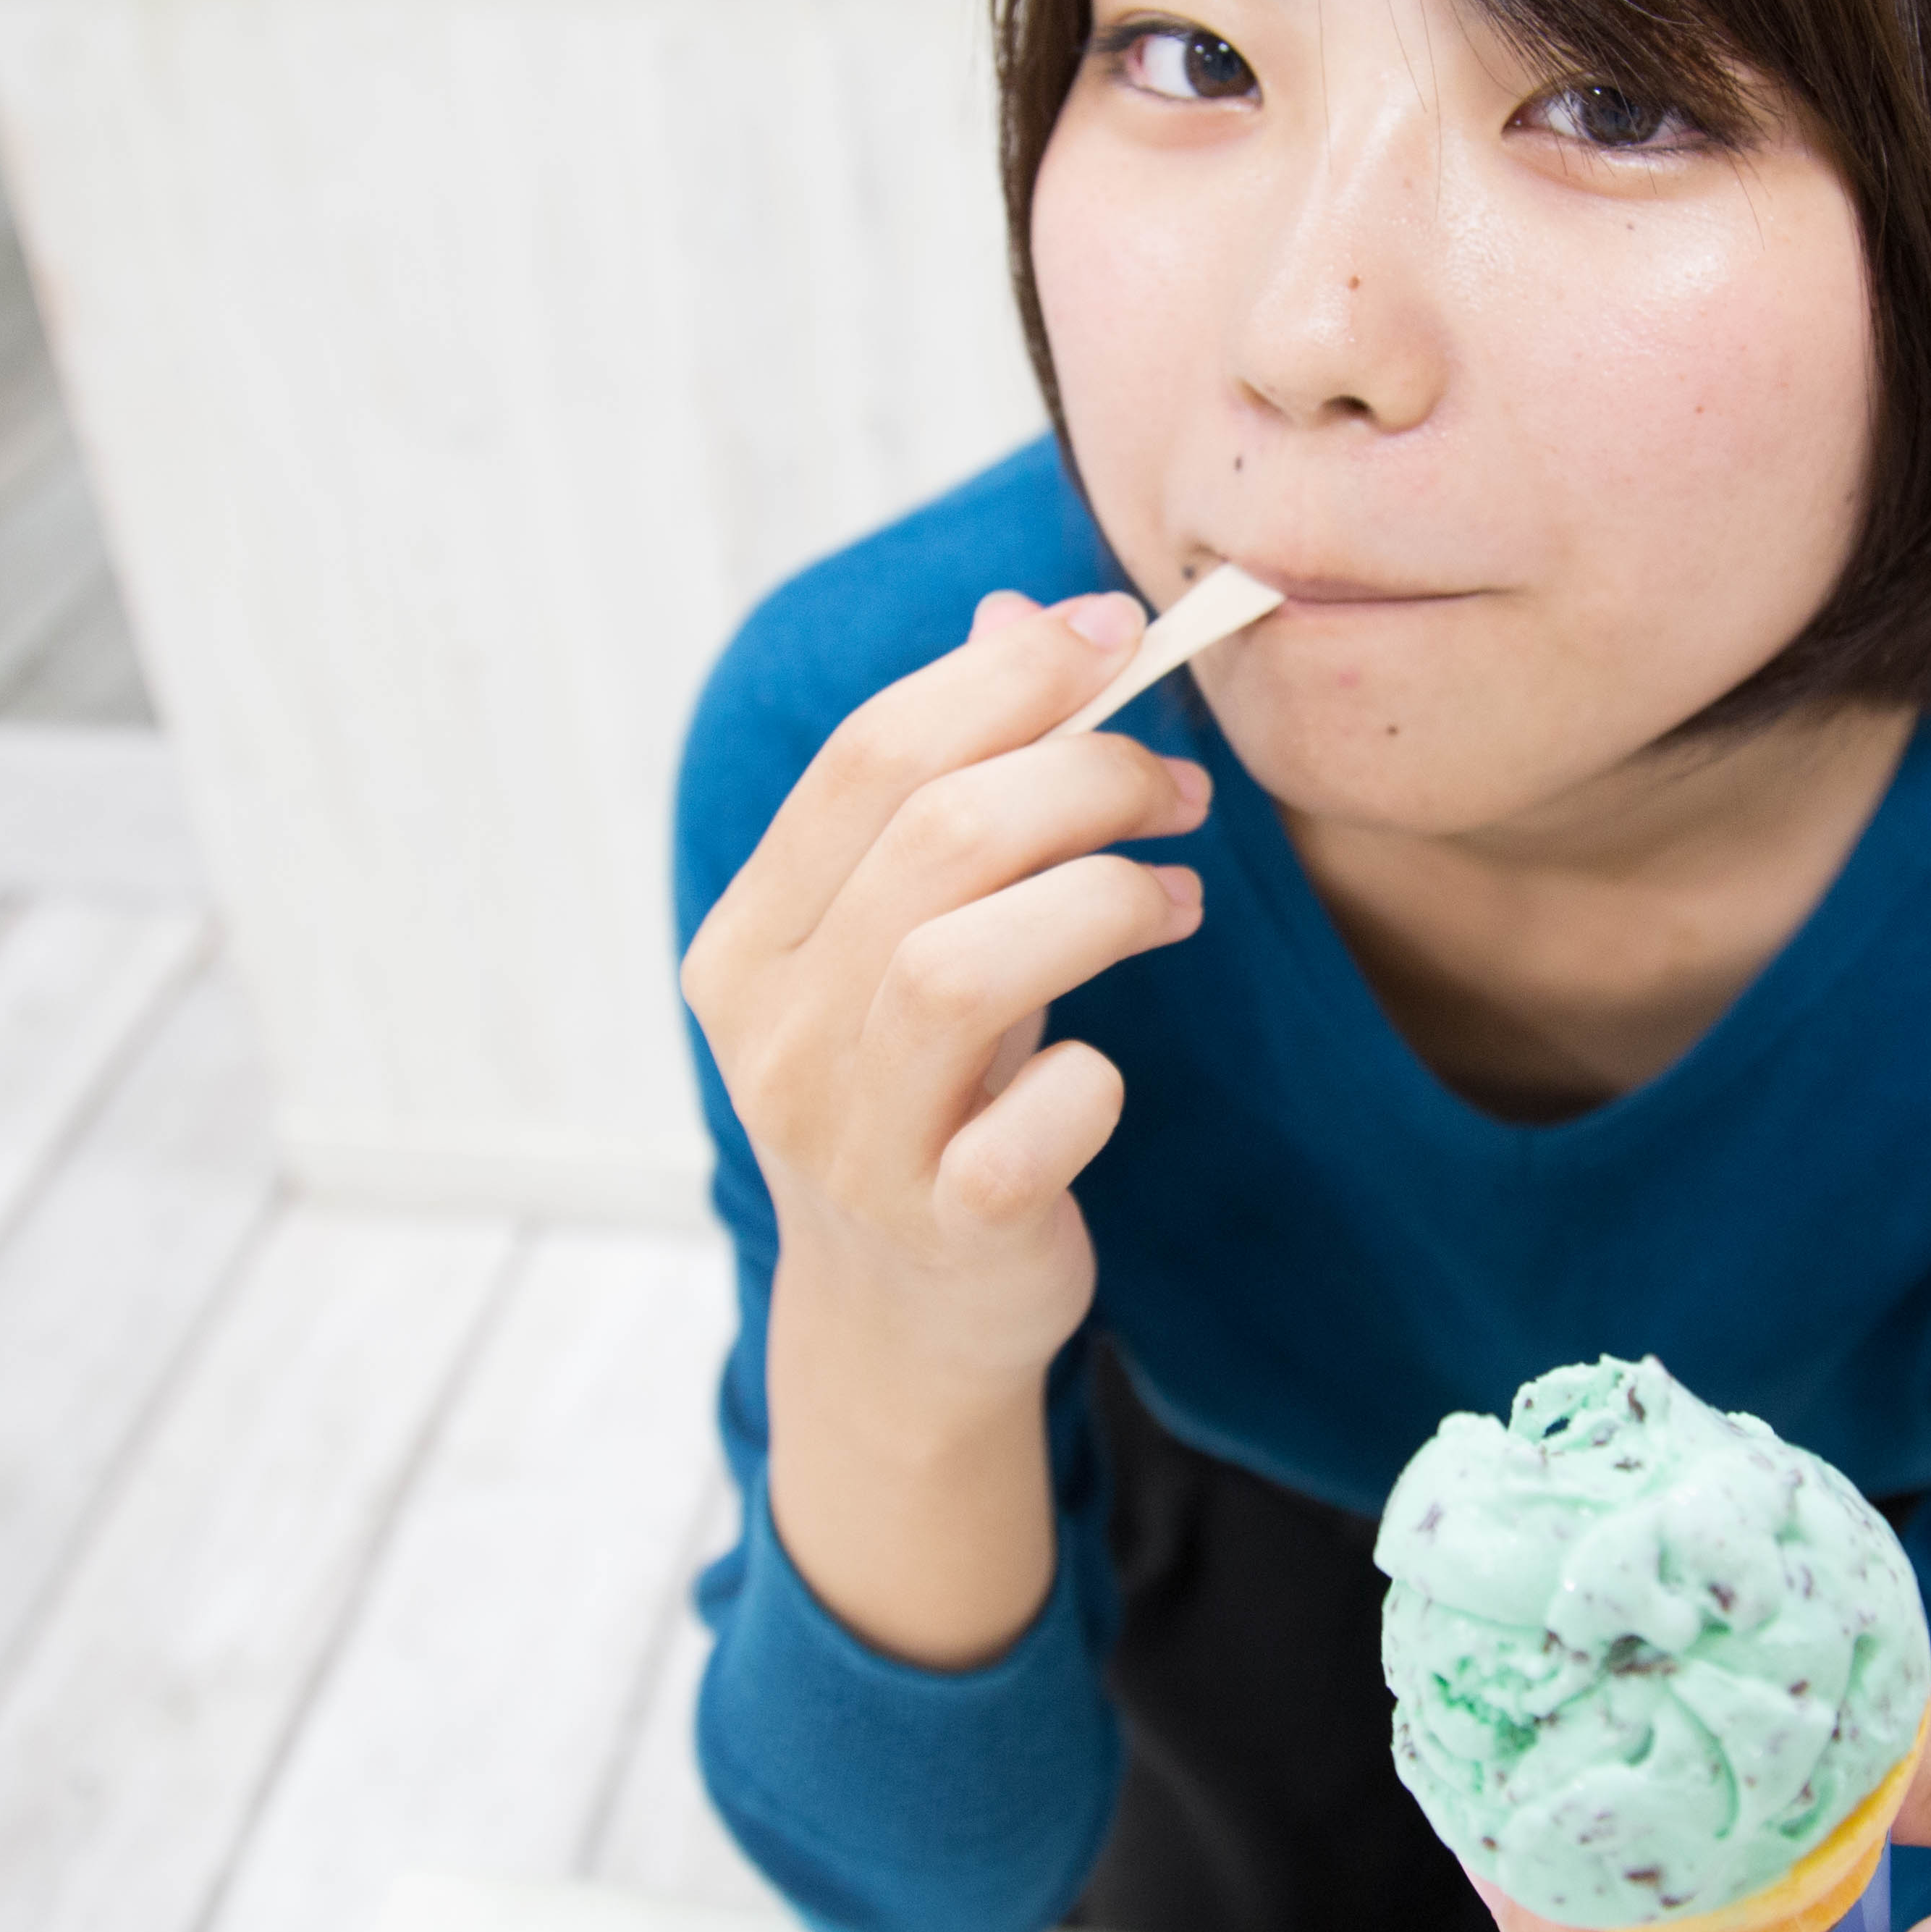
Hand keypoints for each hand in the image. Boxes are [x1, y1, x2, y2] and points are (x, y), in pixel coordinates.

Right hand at [681, 586, 1211, 1666]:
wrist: (906, 1319)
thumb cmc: (928, 1087)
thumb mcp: (915, 930)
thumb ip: (952, 784)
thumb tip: (1022, 612)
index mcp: (751, 936)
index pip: (868, 756)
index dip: (1006, 677)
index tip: (1118, 635)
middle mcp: (775, 1031)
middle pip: (929, 837)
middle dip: (1083, 775)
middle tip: (1179, 787)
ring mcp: (848, 1138)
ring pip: (961, 962)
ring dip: (1100, 900)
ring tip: (1174, 899)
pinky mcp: (942, 1229)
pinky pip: (1027, 1127)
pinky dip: (1091, 1081)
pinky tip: (1108, 1068)